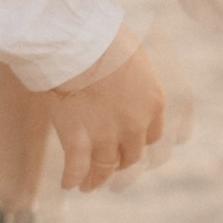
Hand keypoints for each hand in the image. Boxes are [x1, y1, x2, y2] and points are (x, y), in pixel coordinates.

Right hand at [44, 28, 166, 191]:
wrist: (75, 43)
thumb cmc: (103, 37)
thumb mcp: (134, 53)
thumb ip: (136, 74)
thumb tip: (129, 72)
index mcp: (153, 103)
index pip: (154, 135)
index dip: (140, 143)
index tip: (131, 148)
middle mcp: (134, 126)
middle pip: (131, 155)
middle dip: (121, 162)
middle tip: (110, 166)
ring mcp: (106, 136)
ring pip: (105, 168)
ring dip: (97, 179)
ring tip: (88, 185)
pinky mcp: (78, 140)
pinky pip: (76, 168)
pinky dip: (73, 178)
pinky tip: (68, 184)